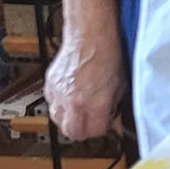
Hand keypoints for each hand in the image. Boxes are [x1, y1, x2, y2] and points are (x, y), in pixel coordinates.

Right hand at [44, 27, 125, 141]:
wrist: (90, 35)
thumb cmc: (107, 54)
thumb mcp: (120, 84)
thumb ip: (111, 104)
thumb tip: (108, 114)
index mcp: (94, 103)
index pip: (94, 133)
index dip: (101, 129)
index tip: (104, 123)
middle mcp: (73, 102)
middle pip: (72, 133)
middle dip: (82, 129)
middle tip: (90, 121)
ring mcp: (58, 94)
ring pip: (58, 120)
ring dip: (69, 118)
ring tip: (80, 108)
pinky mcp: (49, 85)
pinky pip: (52, 104)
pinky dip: (60, 103)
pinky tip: (71, 95)